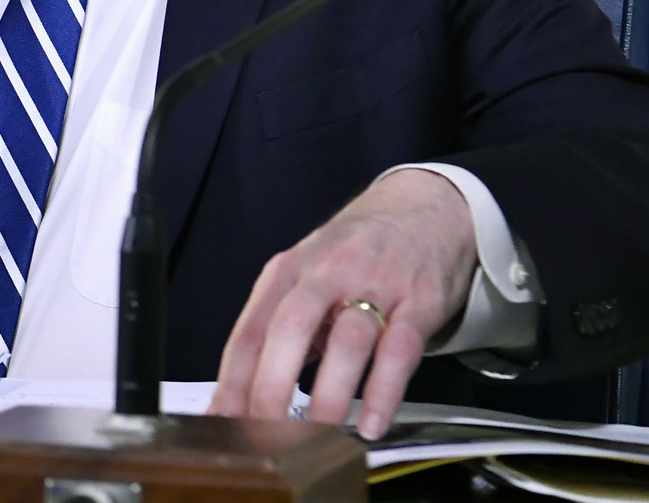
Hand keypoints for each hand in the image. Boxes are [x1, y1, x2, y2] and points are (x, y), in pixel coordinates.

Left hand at [209, 169, 475, 439]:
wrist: (424, 209)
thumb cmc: (355, 255)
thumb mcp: (307, 278)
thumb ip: (280, 330)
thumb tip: (242, 397)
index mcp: (288, 271)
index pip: (249, 330)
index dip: (232, 381)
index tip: (223, 422)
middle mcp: (326, 272)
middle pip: (290, 328)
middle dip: (272, 386)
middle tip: (266, 435)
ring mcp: (374, 285)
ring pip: (346, 341)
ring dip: (329, 396)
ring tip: (318, 439)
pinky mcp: (418, 301)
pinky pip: (399, 349)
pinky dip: (383, 391)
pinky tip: (371, 423)